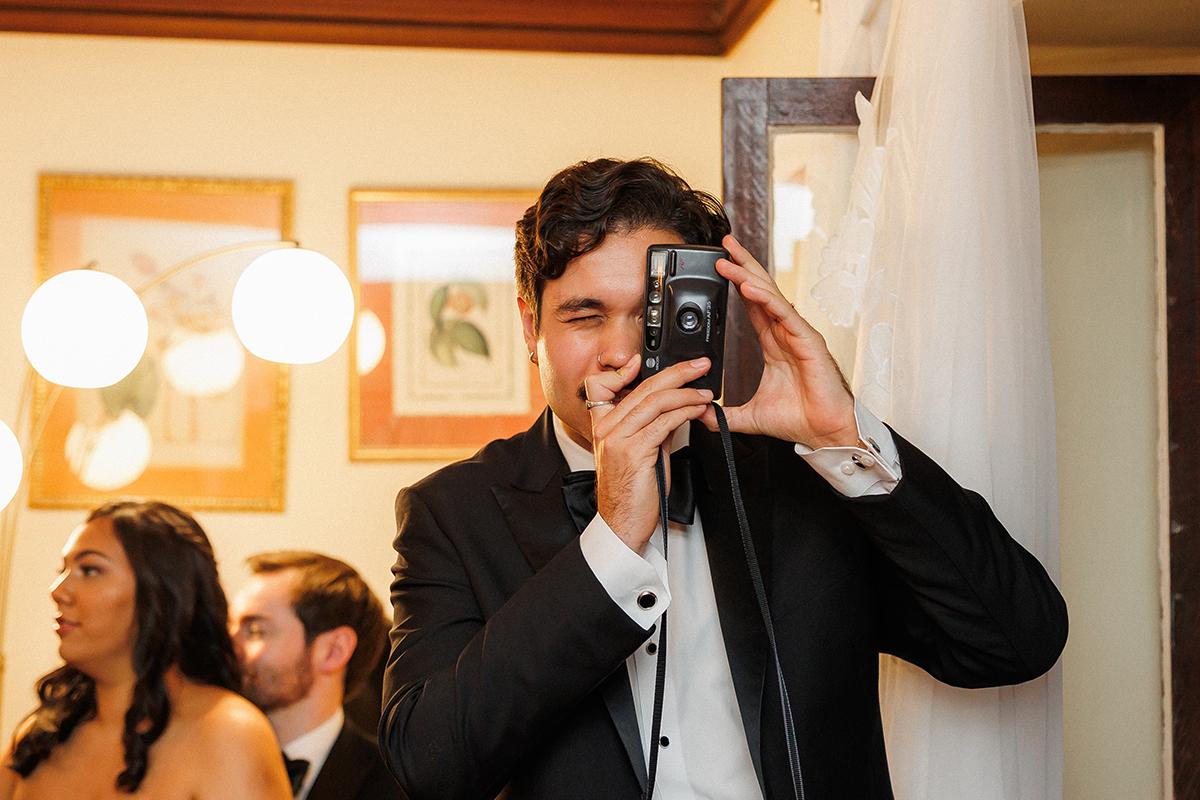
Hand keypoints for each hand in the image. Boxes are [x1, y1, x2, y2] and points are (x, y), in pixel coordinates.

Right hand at [585, 355, 712, 553]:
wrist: (623, 523)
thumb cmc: (634, 491)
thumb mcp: (641, 451)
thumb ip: (652, 427)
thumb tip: (676, 408)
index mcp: (603, 425)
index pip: (602, 385)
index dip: (623, 370)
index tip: (646, 362)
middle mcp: (607, 428)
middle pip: (642, 388)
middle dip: (676, 373)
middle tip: (699, 365)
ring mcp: (618, 439)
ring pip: (654, 402)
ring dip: (686, 392)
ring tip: (706, 391)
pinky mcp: (634, 451)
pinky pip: (663, 423)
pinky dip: (685, 412)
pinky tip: (699, 409)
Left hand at [701, 234, 857, 447]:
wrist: (824, 432)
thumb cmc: (798, 418)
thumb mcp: (750, 416)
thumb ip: (725, 414)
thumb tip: (702, 415)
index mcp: (774, 343)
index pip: (752, 305)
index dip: (737, 283)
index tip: (720, 266)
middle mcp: (785, 333)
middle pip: (761, 290)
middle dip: (743, 265)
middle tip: (724, 245)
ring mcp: (798, 334)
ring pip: (770, 296)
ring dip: (748, 276)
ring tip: (728, 261)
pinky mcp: (808, 341)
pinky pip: (784, 314)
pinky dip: (766, 299)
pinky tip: (749, 287)